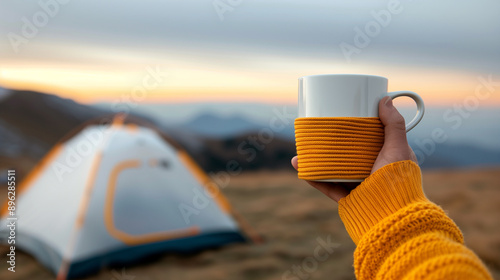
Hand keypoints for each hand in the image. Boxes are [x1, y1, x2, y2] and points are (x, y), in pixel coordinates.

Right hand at [291, 96, 417, 201]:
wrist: (390, 215)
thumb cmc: (398, 181)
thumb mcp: (398, 148)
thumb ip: (393, 125)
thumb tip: (385, 98)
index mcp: (386, 160)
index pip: (369, 141)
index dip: (355, 131)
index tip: (342, 120)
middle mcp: (372, 173)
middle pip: (347, 155)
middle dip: (330, 144)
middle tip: (317, 133)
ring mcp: (358, 186)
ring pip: (333, 170)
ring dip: (316, 160)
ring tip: (302, 150)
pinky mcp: (346, 199)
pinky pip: (326, 186)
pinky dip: (313, 177)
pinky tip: (301, 167)